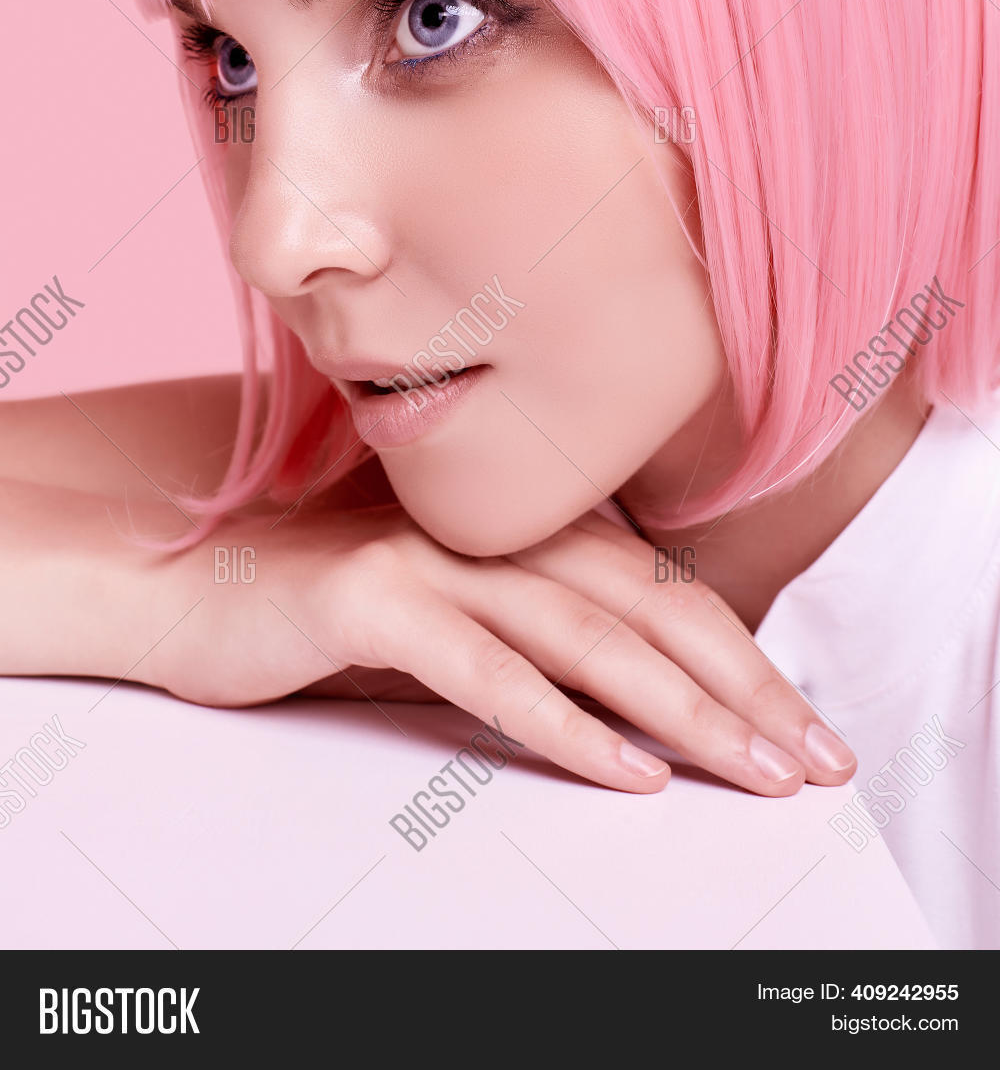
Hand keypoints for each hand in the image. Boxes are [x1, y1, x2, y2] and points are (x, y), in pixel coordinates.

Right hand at [158, 502, 855, 796]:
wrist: (182, 580)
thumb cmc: (324, 604)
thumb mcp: (450, 610)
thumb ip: (534, 629)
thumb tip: (641, 702)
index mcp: (520, 522)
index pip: (660, 587)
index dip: (743, 654)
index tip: (802, 726)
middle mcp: (491, 526)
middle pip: (648, 606)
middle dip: (744, 688)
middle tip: (813, 761)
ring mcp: (434, 556)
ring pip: (588, 635)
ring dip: (683, 712)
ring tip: (752, 774)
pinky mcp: (373, 598)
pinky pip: (488, 670)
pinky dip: (566, 725)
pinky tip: (626, 774)